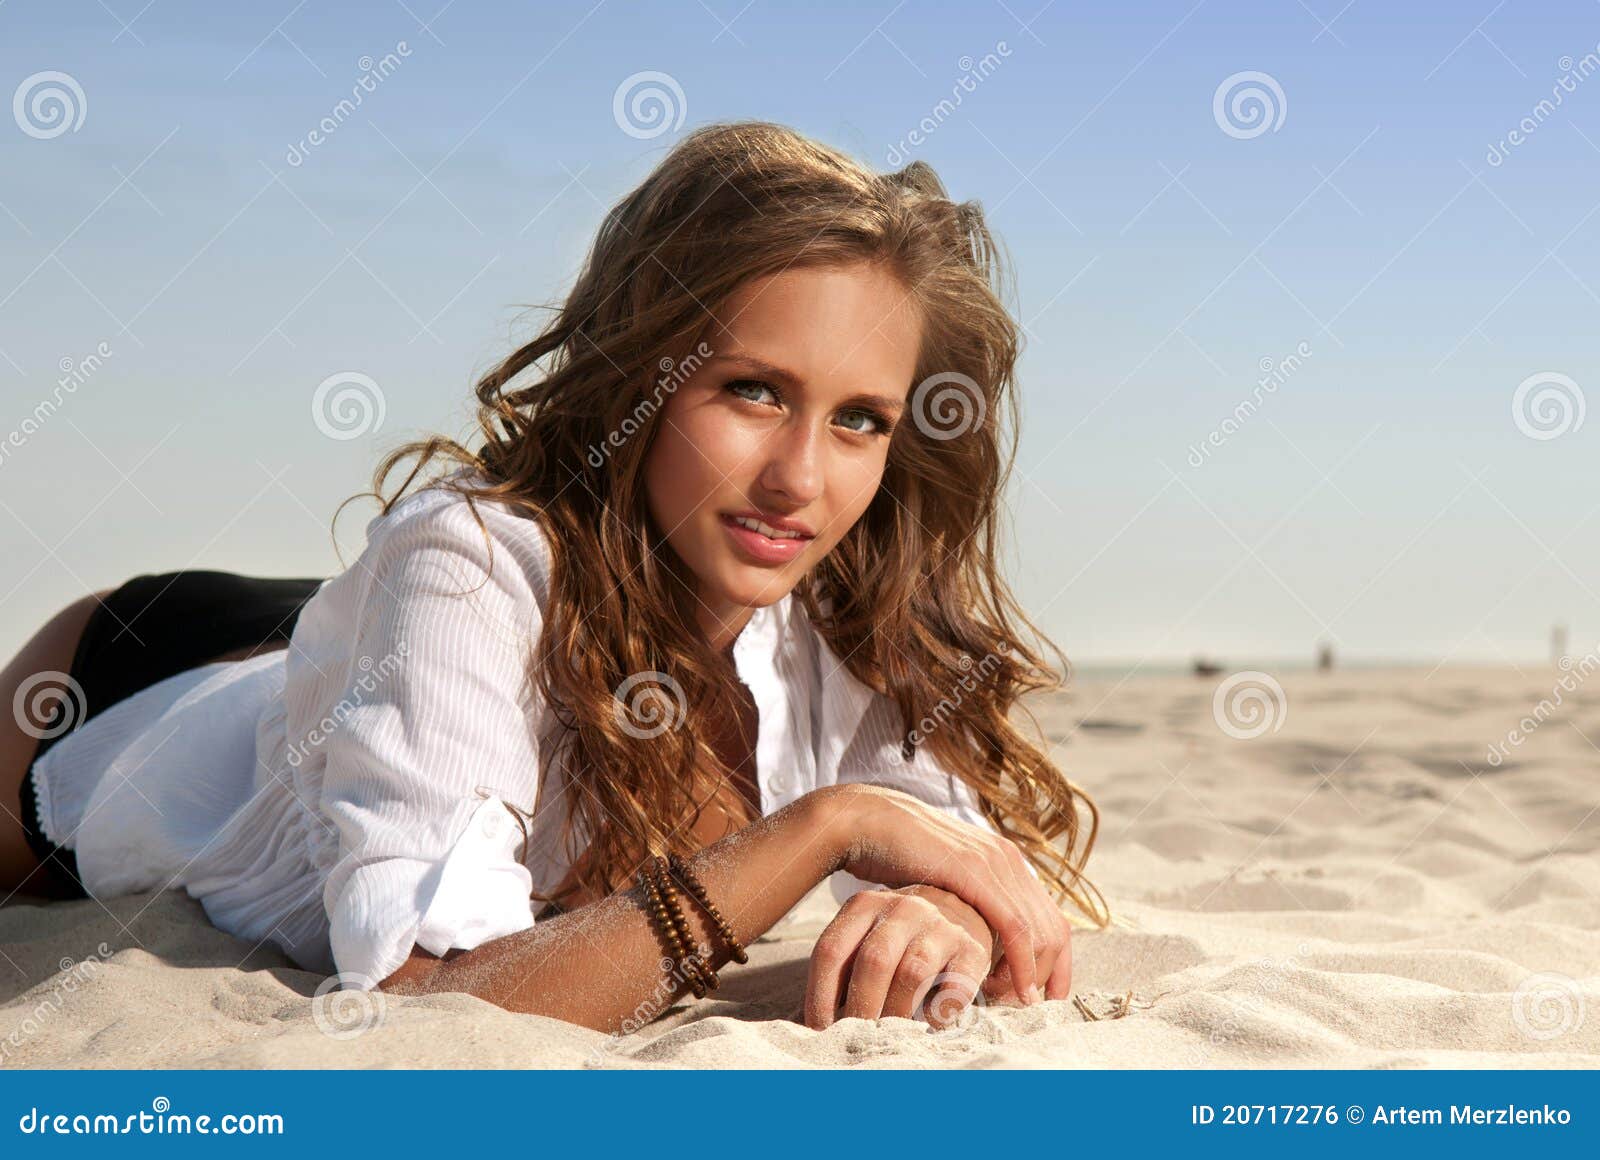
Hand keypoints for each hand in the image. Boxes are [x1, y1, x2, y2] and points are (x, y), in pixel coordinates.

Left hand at [804, 885, 991, 1029]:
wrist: (962, 912)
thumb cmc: (899, 941)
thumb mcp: (866, 938)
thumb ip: (844, 969)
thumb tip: (815, 1026)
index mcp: (864, 905)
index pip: (831, 950)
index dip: (820, 996)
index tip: (818, 1031)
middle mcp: (903, 907)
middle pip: (873, 960)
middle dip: (860, 1008)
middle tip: (855, 1038)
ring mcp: (941, 925)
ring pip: (913, 972)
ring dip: (897, 1012)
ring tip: (889, 1036)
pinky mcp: (973, 949)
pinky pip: (956, 985)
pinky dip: (939, 1013)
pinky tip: (928, 1026)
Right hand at [818, 783, 1069, 1003]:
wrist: (868, 822)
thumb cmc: (897, 858)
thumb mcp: (944, 884)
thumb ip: (966, 904)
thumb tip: (974, 941)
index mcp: (1006, 862)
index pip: (1051, 920)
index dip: (1055, 964)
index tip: (1045, 998)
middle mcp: (1010, 861)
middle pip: (1054, 931)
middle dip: (1046, 976)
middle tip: (1020, 1007)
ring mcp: (996, 864)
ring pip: (1040, 933)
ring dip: (1029, 975)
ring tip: (1003, 1000)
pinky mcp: (976, 874)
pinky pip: (1015, 927)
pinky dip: (1020, 963)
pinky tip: (1008, 988)